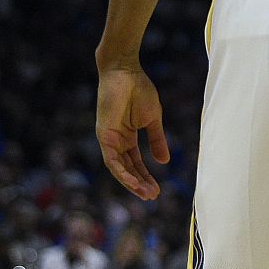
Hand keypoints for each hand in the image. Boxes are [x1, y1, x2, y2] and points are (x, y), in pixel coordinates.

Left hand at [96, 66, 169, 199]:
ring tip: (146, 194)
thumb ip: (157, 140)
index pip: (136, 162)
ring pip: (119, 169)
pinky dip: (122, 172)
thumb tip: (164, 161)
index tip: (157, 189)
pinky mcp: (104, 136)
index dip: (146, 176)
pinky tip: (133, 182)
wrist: (125, 72)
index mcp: (127, 137)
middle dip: (140, 183)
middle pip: (128, 168)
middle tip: (153, 196)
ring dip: (132, 183)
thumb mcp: (153, 119)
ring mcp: (109, 139)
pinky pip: (112, 160)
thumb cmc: (139, 90)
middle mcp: (116, 141)